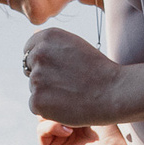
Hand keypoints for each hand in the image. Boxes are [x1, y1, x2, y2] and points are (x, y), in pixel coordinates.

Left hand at [22, 26, 143, 125]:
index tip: (59, 69)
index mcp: (47, 36)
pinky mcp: (36, 101)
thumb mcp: (76, 45)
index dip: (44, 62)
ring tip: (71, 93)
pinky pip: (35, 105)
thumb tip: (33, 38)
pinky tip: (66, 104)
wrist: (114, 93)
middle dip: (43, 77)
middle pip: (29, 70)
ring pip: (34, 88)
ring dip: (47, 93)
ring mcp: (36, 78)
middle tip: (68, 83)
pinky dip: (48, 108)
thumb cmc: (98, 69)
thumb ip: (52, 44)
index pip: (29, 50)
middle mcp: (38, 54)